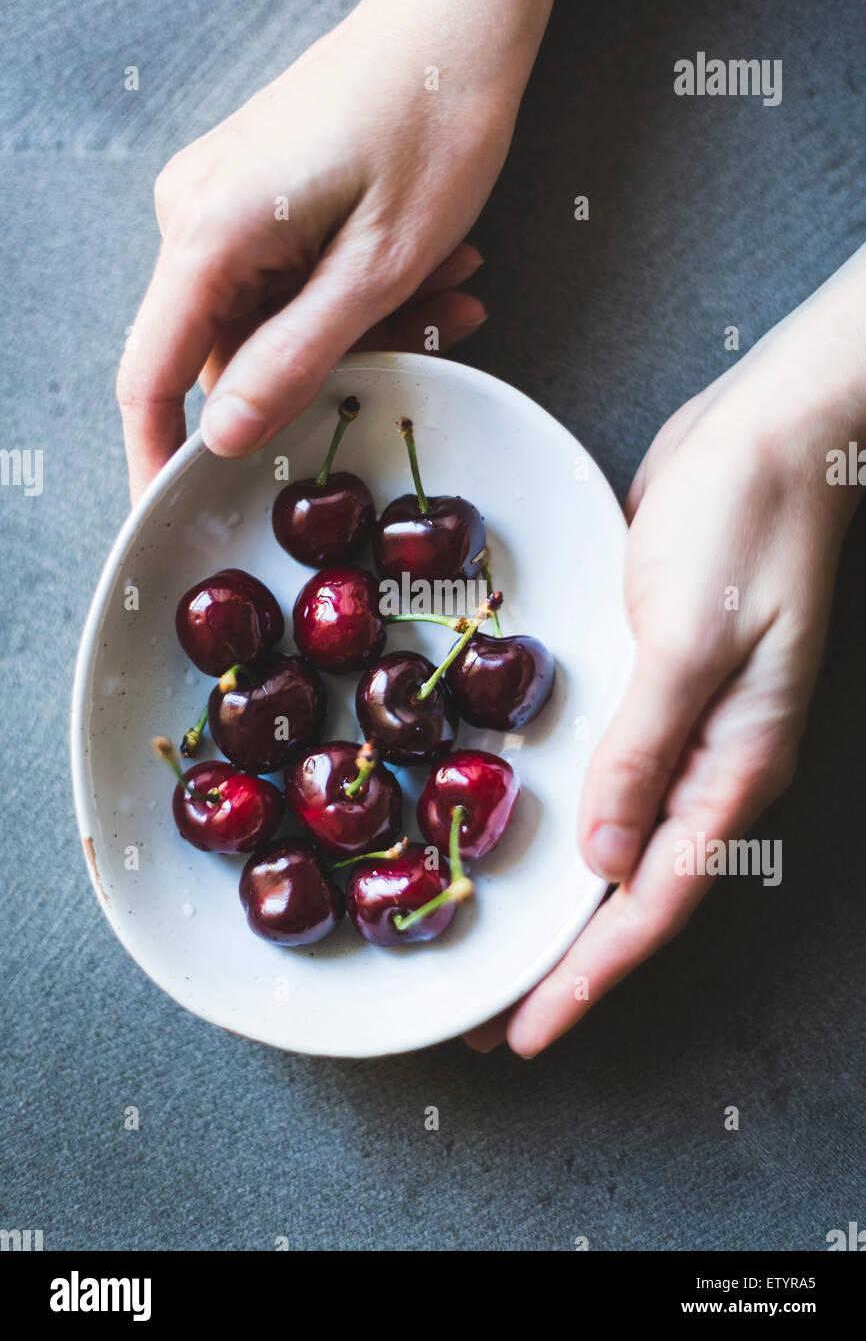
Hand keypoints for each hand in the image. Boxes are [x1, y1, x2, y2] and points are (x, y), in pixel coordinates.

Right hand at [116, 0, 564, 501]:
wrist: (456, 23)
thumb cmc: (430, 121)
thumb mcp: (377, 270)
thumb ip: (295, 363)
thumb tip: (227, 437)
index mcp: (208, 232)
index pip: (151, 378)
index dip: (161, 459)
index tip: (175, 515)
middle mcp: (197, 215)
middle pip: (233, 354)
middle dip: (330, 372)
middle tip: (423, 345)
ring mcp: (225, 204)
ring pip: (278, 323)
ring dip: (365, 327)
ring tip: (449, 289)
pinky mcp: (258, 198)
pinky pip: (293, 283)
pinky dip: (360, 293)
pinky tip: (432, 270)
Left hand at [467, 244, 865, 1055]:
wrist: (770, 432)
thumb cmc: (747, 524)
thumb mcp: (692, 637)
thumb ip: (646, 749)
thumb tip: (606, 862)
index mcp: (733, 766)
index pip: (654, 904)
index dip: (589, 977)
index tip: (524, 1032)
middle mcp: (708, 762)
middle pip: (633, 890)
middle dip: (565, 960)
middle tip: (487, 1011)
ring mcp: (680, 723)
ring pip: (616, 838)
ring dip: (558, 895)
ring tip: (490, 939)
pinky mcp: (648, 681)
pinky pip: (605, 773)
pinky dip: (565, 815)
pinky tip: (517, 825)